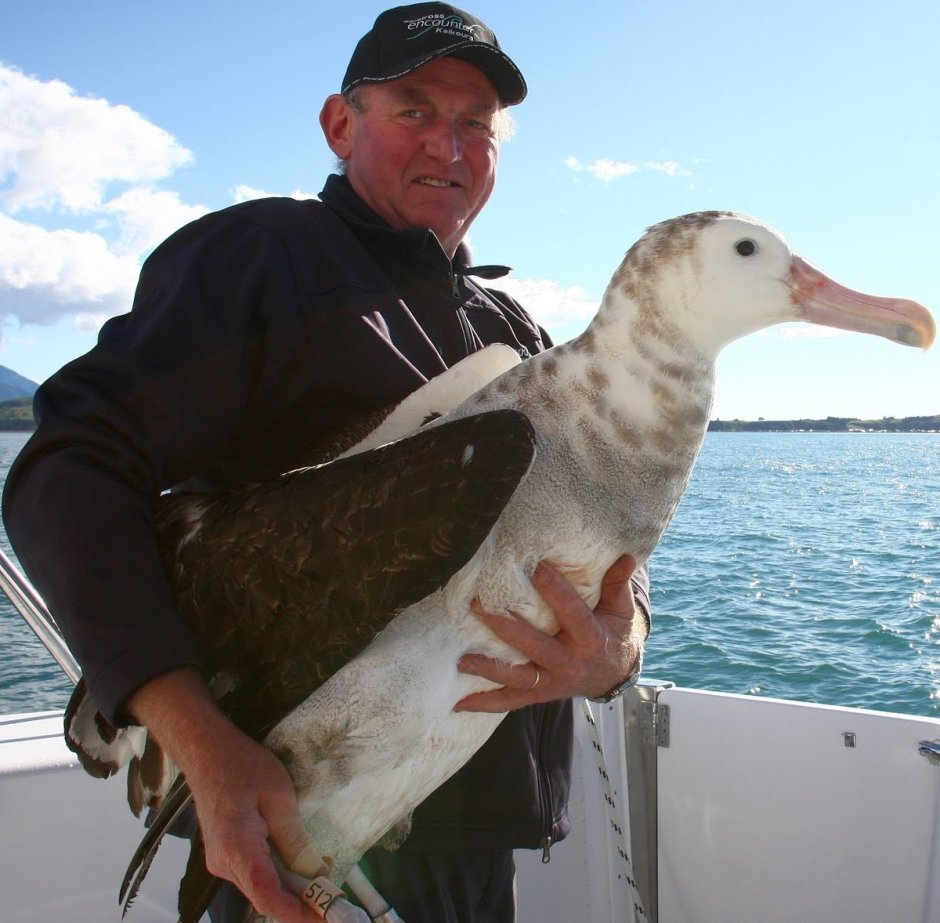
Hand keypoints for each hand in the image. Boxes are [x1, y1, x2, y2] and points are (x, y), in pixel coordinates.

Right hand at [129, 669, 321, 921]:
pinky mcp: (224, 855)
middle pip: (265, 896)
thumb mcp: (279, 796)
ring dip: (290, 891)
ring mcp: (221, 862)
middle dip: (300, 906)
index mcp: (238, 848)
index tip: (324, 919)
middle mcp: (224, 864)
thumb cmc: (243, 767)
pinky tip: (301, 871)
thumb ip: (294, 838)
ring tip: (324, 887)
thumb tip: (314, 871)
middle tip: (333, 907)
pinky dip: (278, 878)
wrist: (207, 752)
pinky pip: (254, 874)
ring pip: (260, 887)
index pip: (267, 896)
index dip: (296, 914)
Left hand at [454, 555, 644, 711]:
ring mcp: (553, 682)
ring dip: (488, 668)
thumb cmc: (613, 632)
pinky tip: (460, 703)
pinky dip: (486, 704)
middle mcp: (570, 663)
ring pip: (518, 678)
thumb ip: (618, 584)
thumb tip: (627, 557)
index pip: (572, 613)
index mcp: (591, 639)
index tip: (536, 568)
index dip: (556, 591)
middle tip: (478, 606)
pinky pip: (511, 701)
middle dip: (505, 626)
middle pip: (534, 646)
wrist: (614, 673)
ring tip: (461, 659)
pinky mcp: (540, 694)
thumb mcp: (621, 610)